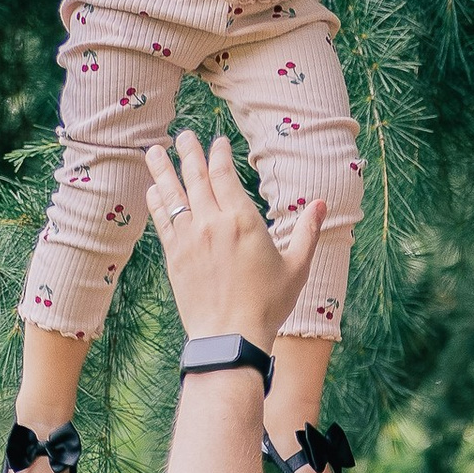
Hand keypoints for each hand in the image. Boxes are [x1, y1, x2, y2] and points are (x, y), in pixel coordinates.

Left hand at [146, 132, 323, 350]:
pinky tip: (153, 190)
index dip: (219, 154)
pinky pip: (162, 221)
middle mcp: (212, 223)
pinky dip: (157, 202)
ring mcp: (189, 239)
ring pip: (173, 195)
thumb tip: (320, 204)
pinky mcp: (175, 257)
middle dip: (190, 153)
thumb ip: (307, 231)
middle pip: (196, 178)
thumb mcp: (296, 267)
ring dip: (163, 170)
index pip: (225, 174)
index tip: (217, 143)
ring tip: (154, 151)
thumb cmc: (268, 304)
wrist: (230, 336)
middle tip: (185, 136)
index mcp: (243, 220)